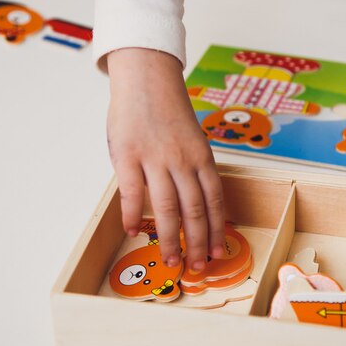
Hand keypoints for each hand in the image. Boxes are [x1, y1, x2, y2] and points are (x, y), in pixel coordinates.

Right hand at [106, 48, 224, 271]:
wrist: (146, 78)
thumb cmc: (168, 112)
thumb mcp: (191, 139)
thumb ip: (193, 170)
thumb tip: (195, 206)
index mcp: (201, 157)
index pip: (214, 201)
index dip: (217, 229)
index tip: (218, 252)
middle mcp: (182, 160)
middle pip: (194, 211)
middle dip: (198, 243)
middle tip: (198, 267)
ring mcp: (154, 159)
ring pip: (166, 208)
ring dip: (170, 239)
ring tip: (171, 261)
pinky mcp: (127, 156)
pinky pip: (131, 193)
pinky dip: (132, 215)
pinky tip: (133, 231)